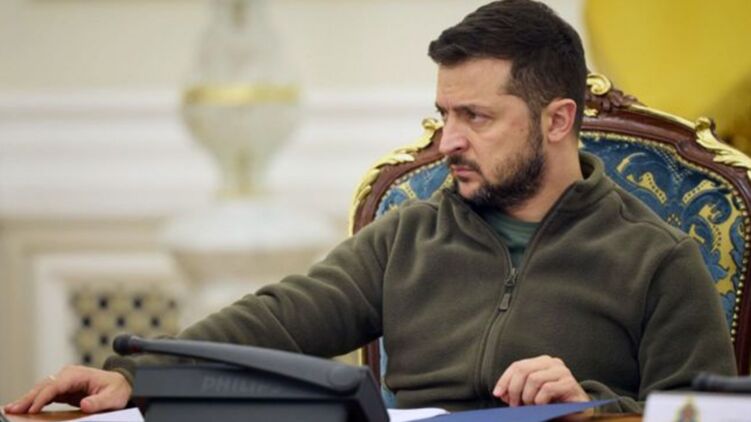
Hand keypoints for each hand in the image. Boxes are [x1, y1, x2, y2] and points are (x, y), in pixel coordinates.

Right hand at [3, 365, 131, 413]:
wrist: (122, 384)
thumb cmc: (118, 389)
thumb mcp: (113, 397)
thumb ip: (99, 402)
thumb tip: (84, 404)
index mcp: (78, 374)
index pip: (56, 385)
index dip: (43, 397)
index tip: (32, 409)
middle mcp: (68, 374)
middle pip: (44, 386)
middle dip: (28, 398)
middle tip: (11, 409)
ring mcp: (64, 380)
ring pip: (41, 389)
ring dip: (27, 399)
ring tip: (11, 409)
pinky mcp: (63, 388)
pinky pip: (45, 394)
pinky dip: (34, 401)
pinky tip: (24, 408)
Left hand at [492, 355, 588, 406]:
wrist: (579, 412)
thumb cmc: (553, 402)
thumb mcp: (531, 395)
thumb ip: (516, 391)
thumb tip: (500, 393)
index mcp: (541, 362)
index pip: (517, 366)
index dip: (504, 380)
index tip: (497, 394)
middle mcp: (552, 362)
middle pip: (523, 370)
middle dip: (514, 389)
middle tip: (514, 405)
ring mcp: (562, 371)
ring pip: (534, 379)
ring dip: (528, 397)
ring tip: (530, 407)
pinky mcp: (570, 383)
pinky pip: (547, 389)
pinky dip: (540, 400)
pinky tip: (542, 407)